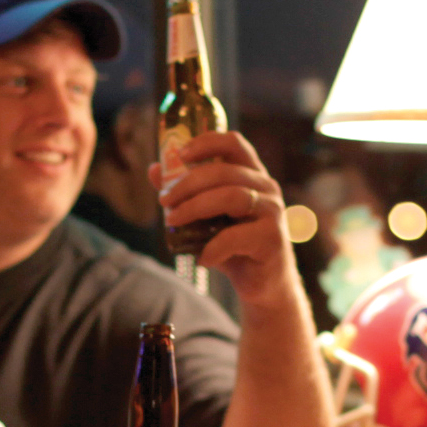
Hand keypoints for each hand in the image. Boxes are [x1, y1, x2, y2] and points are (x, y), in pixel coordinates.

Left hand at [153, 131, 297, 297]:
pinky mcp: (273, 239)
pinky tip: (201, 259)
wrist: (263, 284)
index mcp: (251, 174)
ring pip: (231, 196)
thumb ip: (184, 193)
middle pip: (224, 171)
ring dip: (194, 208)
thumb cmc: (233, 246)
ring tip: (172, 222)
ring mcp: (273, 212)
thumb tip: (154, 170)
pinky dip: (212, 248)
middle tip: (164, 200)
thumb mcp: (205, 217)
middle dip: (187, 184)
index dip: (206, 142)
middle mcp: (266, 187)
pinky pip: (236, 236)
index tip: (179, 154)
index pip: (233, 142)